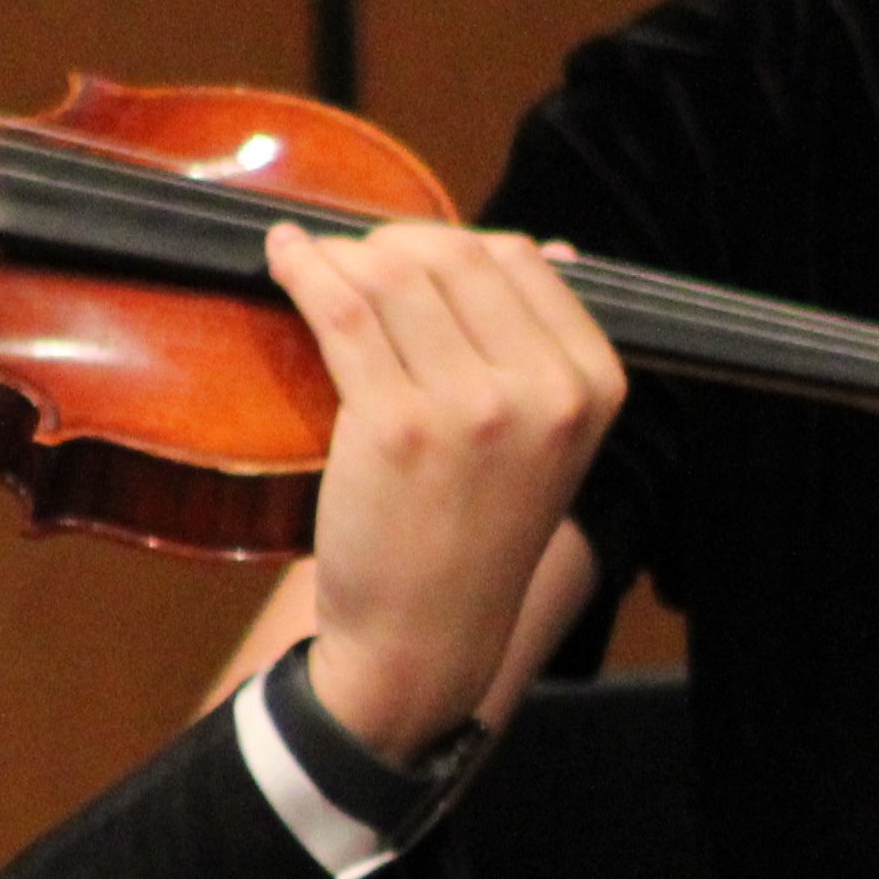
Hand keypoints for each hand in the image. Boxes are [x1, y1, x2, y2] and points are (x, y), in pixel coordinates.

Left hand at [275, 221, 623, 761]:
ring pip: (395, 275)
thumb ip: (547, 348)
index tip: (405, 250)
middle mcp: (545, 392)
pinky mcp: (396, 426)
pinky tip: (285, 259)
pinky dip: (305, 270)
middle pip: (456, 257)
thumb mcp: (547, 439)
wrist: (428, 637)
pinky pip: (342, 311)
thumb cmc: (475, 532)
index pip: (521, 260)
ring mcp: (473, 409)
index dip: (452, 241)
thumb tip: (556, 248)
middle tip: (350, 255)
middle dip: (392, 242)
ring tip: (312, 259)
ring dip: (341, 253)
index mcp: (593, 383)